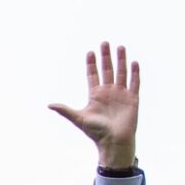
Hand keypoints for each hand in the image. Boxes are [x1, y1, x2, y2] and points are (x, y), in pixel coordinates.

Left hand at [45, 42, 140, 168]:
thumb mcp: (79, 118)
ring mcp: (121, 94)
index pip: (93, 75)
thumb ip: (65, 110)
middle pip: (107, 70)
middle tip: (104, 42)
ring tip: (120, 47)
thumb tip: (49, 105)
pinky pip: (134, 83)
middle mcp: (109, 92)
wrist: (113, 142)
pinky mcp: (133, 99)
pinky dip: (135, 73)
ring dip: (121, 60)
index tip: (90, 52)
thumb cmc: (96, 132)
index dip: (92, 64)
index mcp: (95, 95)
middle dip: (106, 56)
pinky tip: (134, 62)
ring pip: (121, 73)